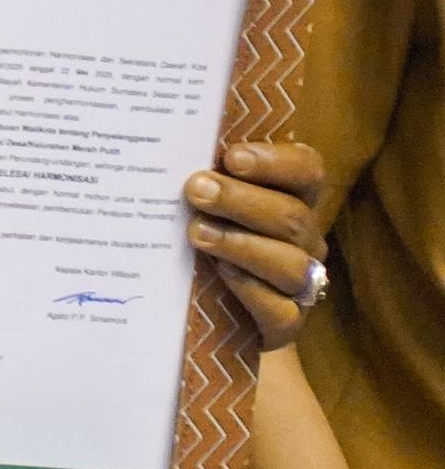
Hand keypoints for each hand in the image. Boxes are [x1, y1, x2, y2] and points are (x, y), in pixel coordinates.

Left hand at [189, 139, 327, 350]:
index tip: (232, 157)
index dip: (276, 162)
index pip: (307, 170)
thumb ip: (203, 177)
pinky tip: (219, 273)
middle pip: (292, 215)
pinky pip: (280, 309)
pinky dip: (249, 288)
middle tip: (196, 190)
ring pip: (289, 262)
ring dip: (241, 244)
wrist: (209, 312)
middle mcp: (305, 239)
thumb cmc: (202, 238)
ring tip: (196, 232)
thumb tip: (161, 145)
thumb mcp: (202, 204)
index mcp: (292, 199)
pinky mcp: (287, 323)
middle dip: (242, 200)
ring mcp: (300, 283)